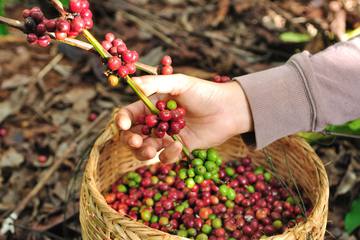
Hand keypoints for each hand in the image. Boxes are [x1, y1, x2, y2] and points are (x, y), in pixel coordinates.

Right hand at [115, 74, 252, 162]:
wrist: (229, 110)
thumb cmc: (204, 93)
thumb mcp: (180, 83)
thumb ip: (156, 83)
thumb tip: (133, 83)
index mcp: (151, 104)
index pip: (129, 114)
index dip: (122, 120)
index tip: (123, 125)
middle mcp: (156, 121)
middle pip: (132, 135)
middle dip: (131, 140)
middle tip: (137, 143)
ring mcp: (166, 136)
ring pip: (145, 149)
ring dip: (144, 152)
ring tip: (152, 150)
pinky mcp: (178, 148)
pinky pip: (165, 157)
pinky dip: (168, 154)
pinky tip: (179, 146)